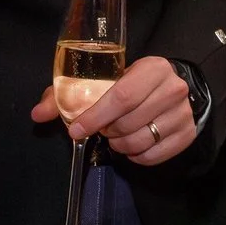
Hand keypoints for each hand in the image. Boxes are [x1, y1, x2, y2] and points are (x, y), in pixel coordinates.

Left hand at [31, 55, 194, 165]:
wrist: (171, 90)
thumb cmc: (131, 84)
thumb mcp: (103, 80)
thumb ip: (66, 95)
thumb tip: (37, 114)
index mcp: (153, 68)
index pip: (122, 96)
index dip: (95, 117)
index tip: (76, 130)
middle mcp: (174, 88)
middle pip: (129, 121)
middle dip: (107, 130)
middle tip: (103, 128)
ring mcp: (183, 113)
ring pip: (140, 141)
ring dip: (120, 144)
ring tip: (117, 135)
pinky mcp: (187, 134)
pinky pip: (153, 156)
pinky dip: (136, 156)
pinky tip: (132, 145)